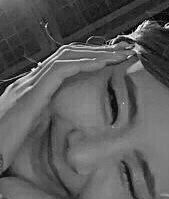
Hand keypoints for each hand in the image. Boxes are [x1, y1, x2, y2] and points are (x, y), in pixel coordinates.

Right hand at [0, 44, 136, 168]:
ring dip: (97, 52)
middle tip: (125, 50)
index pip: (66, 63)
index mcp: (33, 89)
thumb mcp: (33, 132)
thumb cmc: (3, 149)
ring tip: (121, 53)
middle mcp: (31, 81)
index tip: (115, 59)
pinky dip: (84, 63)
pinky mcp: (30, 94)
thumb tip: (75, 125)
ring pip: (67, 56)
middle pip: (69, 54)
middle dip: (99, 49)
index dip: (90, 57)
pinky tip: (104, 63)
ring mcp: (29, 85)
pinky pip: (61, 70)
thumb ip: (50, 121)